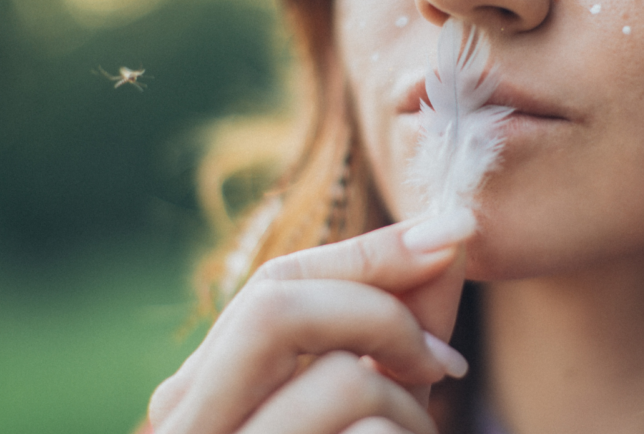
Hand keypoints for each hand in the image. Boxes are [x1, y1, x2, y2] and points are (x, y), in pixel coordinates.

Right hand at [148, 208, 476, 433]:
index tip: (452, 231)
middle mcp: (191, 432)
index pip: (272, 288)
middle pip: (276, 306)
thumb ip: (396, 324)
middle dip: (381, 310)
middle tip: (441, 359)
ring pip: (340, 380)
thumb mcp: (364, 403)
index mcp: (202, 400)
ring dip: (409, 405)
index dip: (370, 250)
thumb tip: (447, 230)